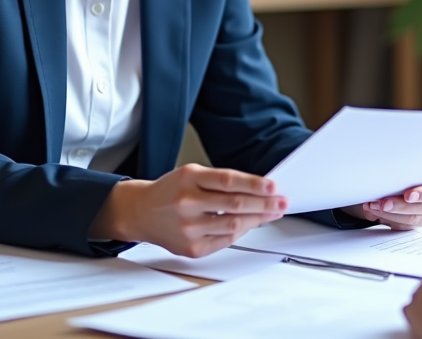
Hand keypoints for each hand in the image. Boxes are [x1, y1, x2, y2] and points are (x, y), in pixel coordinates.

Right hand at [89, 163, 286, 257]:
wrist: (140, 212)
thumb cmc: (170, 191)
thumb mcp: (191, 174)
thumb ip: (220, 181)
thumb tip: (257, 189)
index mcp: (188, 178)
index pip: (227, 180)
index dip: (254, 183)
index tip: (273, 186)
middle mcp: (187, 203)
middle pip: (233, 204)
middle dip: (263, 204)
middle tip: (281, 202)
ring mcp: (188, 228)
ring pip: (232, 224)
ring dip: (257, 219)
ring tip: (272, 213)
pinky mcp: (191, 248)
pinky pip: (225, 240)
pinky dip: (241, 231)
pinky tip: (250, 224)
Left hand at [341, 168, 421, 229]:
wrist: (411, 171)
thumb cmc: (416, 162)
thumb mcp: (418, 158)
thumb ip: (410, 161)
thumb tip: (391, 164)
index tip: (408, 195)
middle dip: (401, 206)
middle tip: (383, 203)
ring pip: (414, 219)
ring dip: (391, 214)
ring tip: (374, 206)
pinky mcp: (418, 221)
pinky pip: (405, 225)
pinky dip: (389, 219)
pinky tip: (376, 212)